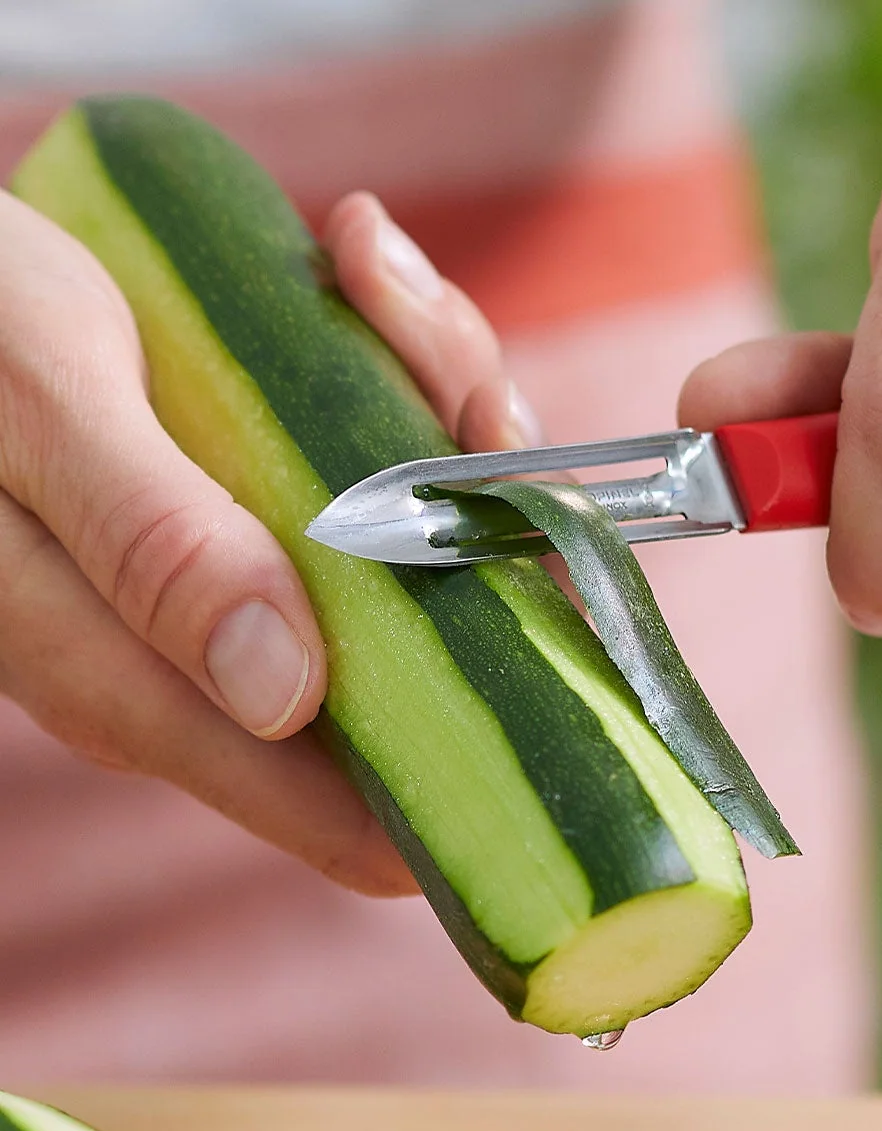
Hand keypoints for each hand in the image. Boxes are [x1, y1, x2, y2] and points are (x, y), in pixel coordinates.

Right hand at [0, 189, 533, 893]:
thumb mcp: (38, 407)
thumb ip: (153, 547)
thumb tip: (285, 695)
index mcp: (147, 695)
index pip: (367, 828)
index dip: (495, 747)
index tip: (549, 593)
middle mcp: (217, 679)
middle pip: (438, 674)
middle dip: (487, 534)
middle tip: (458, 386)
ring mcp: (247, 604)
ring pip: (426, 560)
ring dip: (442, 420)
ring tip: (372, 278)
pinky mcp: (261, 529)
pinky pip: (377, 488)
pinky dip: (396, 380)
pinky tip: (346, 269)